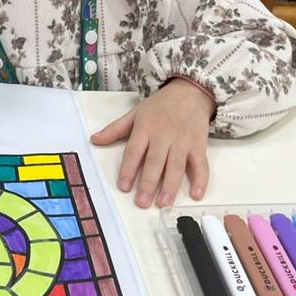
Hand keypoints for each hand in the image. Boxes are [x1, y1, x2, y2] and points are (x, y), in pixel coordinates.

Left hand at [90, 79, 214, 207]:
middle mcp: (164, 136)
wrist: (189, 92)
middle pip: (155, 162)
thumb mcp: (135, 113)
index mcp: (146, 128)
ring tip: (163, 203)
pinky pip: (201, 165)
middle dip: (149, 183)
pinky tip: (196, 195)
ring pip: (176, 166)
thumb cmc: (160, 105)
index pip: (135, 151)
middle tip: (142, 202)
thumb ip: (115, 129)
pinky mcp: (199, 146)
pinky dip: (201, 180)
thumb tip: (94, 140)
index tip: (124, 187)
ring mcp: (183, 142)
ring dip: (171, 186)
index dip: (128, 169)